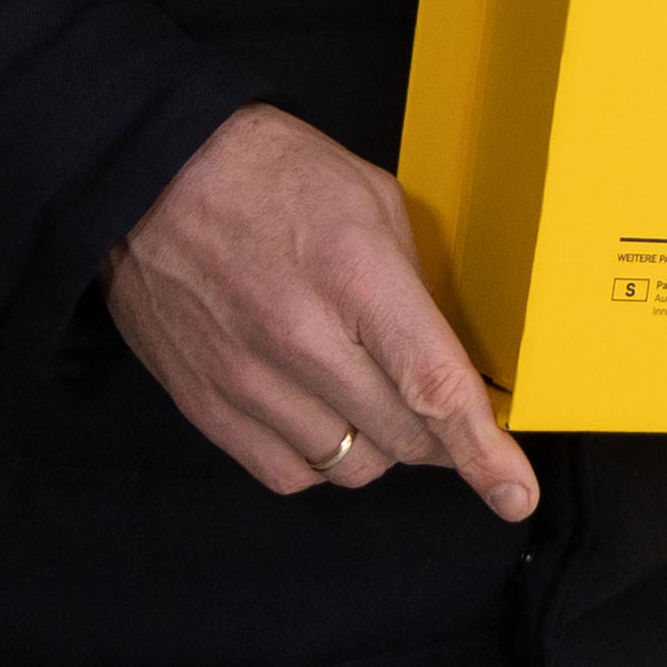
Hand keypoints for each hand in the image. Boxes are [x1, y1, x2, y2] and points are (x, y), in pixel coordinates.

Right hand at [104, 102, 539, 523]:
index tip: (514, 493)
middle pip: (400, 438)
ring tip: (373, 396)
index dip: (482, 451)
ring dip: (380, 446)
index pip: (432, 387)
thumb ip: (414, 284)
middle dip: (441, 439)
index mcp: (354, 275)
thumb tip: (449, 356)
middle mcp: (299, 339)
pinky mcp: (205, 404)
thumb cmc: (272, 172)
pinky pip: (287, 472)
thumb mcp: (372, 200)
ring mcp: (246, 380)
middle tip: (444, 412)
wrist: (152, 177)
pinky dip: (320, 459)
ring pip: (348, 467)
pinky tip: (323, 415)